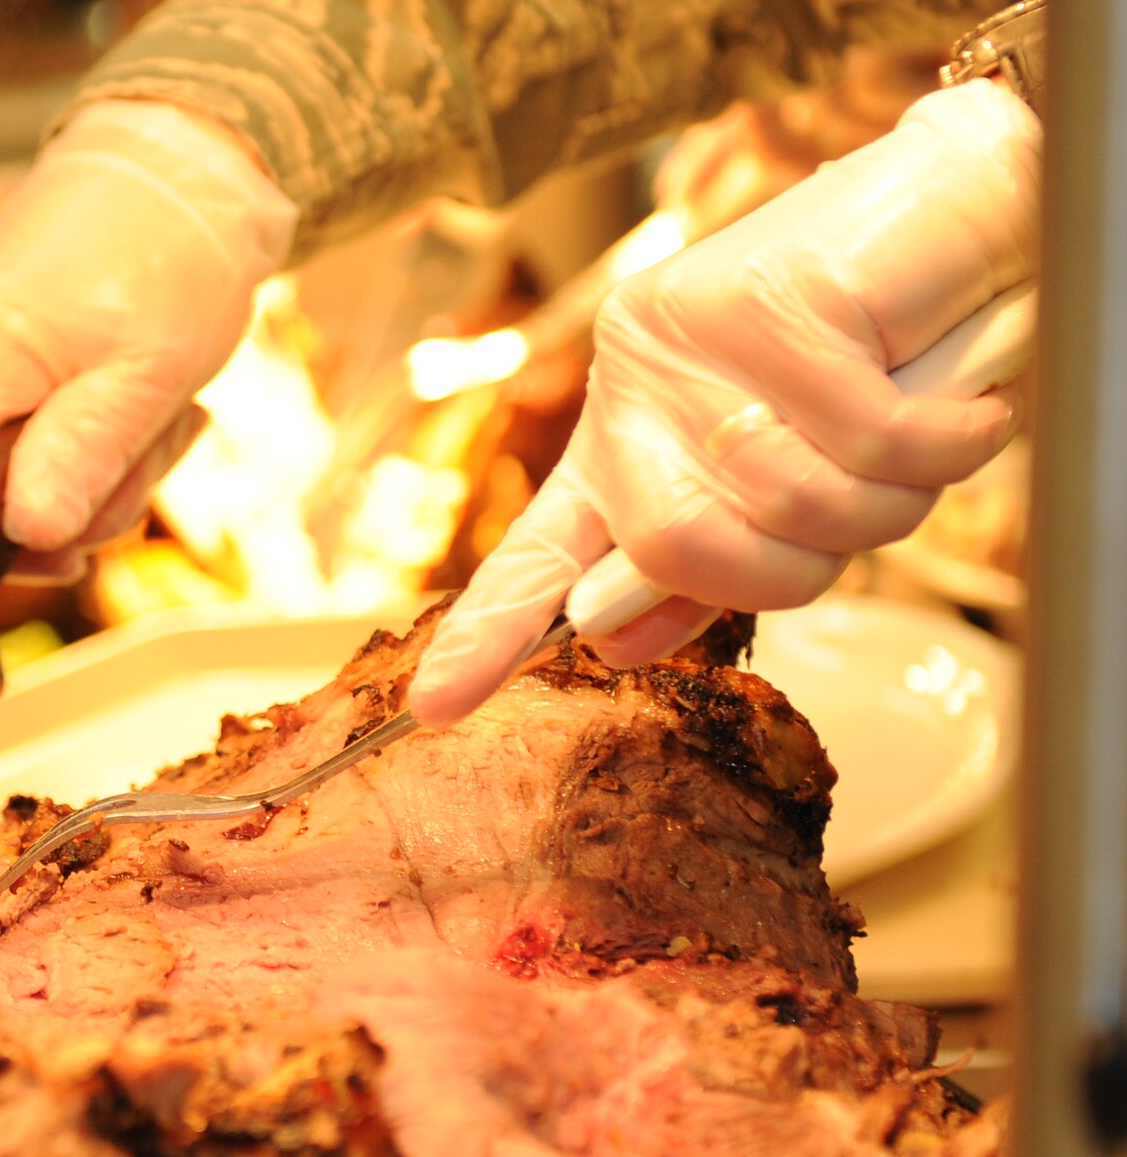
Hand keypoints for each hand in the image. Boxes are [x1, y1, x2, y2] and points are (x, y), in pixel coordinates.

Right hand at [0, 101, 296, 579]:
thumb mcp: (144, 375)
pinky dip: (93, 432)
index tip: (72, 552)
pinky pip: (31, 425)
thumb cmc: (173, 256)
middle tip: (157, 453)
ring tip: (166, 413)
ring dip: (102, 466)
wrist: (184, 163)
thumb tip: (26, 537)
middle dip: (78, 499)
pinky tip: (145, 399)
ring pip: (16, 463)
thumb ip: (80, 459)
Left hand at [409, 78, 1039, 726]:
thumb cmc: (882, 353)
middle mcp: (633, 378)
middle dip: (790, 561)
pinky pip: (867, 440)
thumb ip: (709, 562)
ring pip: (782, 500)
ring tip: (912, 434)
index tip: (432, 705)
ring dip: (883, 498)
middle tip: (854, 505)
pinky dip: (942, 441)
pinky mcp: (765, 294)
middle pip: (673, 544)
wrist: (965, 209)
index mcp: (625, 432)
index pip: (542, 548)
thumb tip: (617, 641)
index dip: (488, 629)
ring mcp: (687, 331)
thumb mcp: (791, 479)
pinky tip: (958, 401)